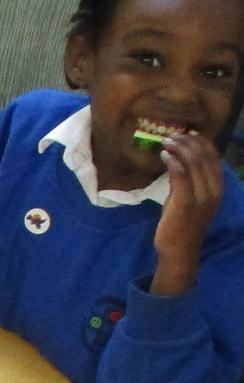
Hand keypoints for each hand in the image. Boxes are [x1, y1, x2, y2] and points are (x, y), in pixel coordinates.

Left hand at [152, 132, 225, 295]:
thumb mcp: (187, 196)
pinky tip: (164, 155)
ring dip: (179, 148)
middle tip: (172, 134)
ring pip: (194, 163)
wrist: (179, 249)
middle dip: (188, 141)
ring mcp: (201, 197)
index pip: (214, 157)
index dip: (201, 141)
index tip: (187, 132)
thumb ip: (186, 179)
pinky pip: (182, 176)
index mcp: (218, 187)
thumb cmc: (181, 222)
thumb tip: (176, 158)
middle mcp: (214, 190)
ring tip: (166, 141)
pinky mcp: (186, 203)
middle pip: (204, 157)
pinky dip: (173, 162)